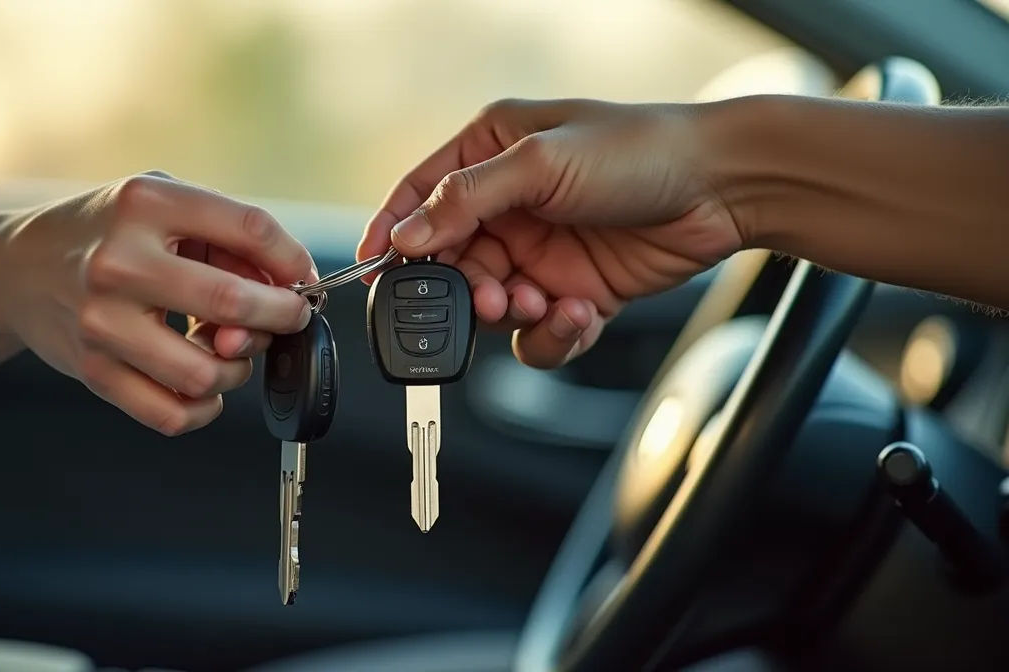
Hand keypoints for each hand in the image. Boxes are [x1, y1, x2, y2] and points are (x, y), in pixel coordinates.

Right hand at [0, 172, 317, 435]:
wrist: (13, 267)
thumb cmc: (103, 234)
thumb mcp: (158, 207)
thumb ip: (222, 239)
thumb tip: (287, 287)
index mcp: (145, 203)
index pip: (249, 227)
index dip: (292, 259)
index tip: (303, 278)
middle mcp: (120, 259)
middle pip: (232, 301)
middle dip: (279, 316)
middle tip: (287, 318)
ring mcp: (102, 319)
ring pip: (204, 371)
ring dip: (237, 368)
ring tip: (231, 351)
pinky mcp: (93, 369)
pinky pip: (171, 412)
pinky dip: (203, 407)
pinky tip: (203, 386)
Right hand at [357, 98, 745, 368]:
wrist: (723, 188)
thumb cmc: (639, 149)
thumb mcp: (539, 162)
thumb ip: (465, 200)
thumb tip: (404, 235)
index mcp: (490, 153)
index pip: (419, 195)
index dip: (391, 233)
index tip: (371, 272)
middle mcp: (509, 204)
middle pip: (450, 263)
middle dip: (463, 290)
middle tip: (489, 297)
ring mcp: (540, 251)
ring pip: (491, 305)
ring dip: (508, 315)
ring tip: (538, 303)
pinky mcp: (573, 292)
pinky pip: (538, 332)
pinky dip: (552, 335)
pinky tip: (577, 314)